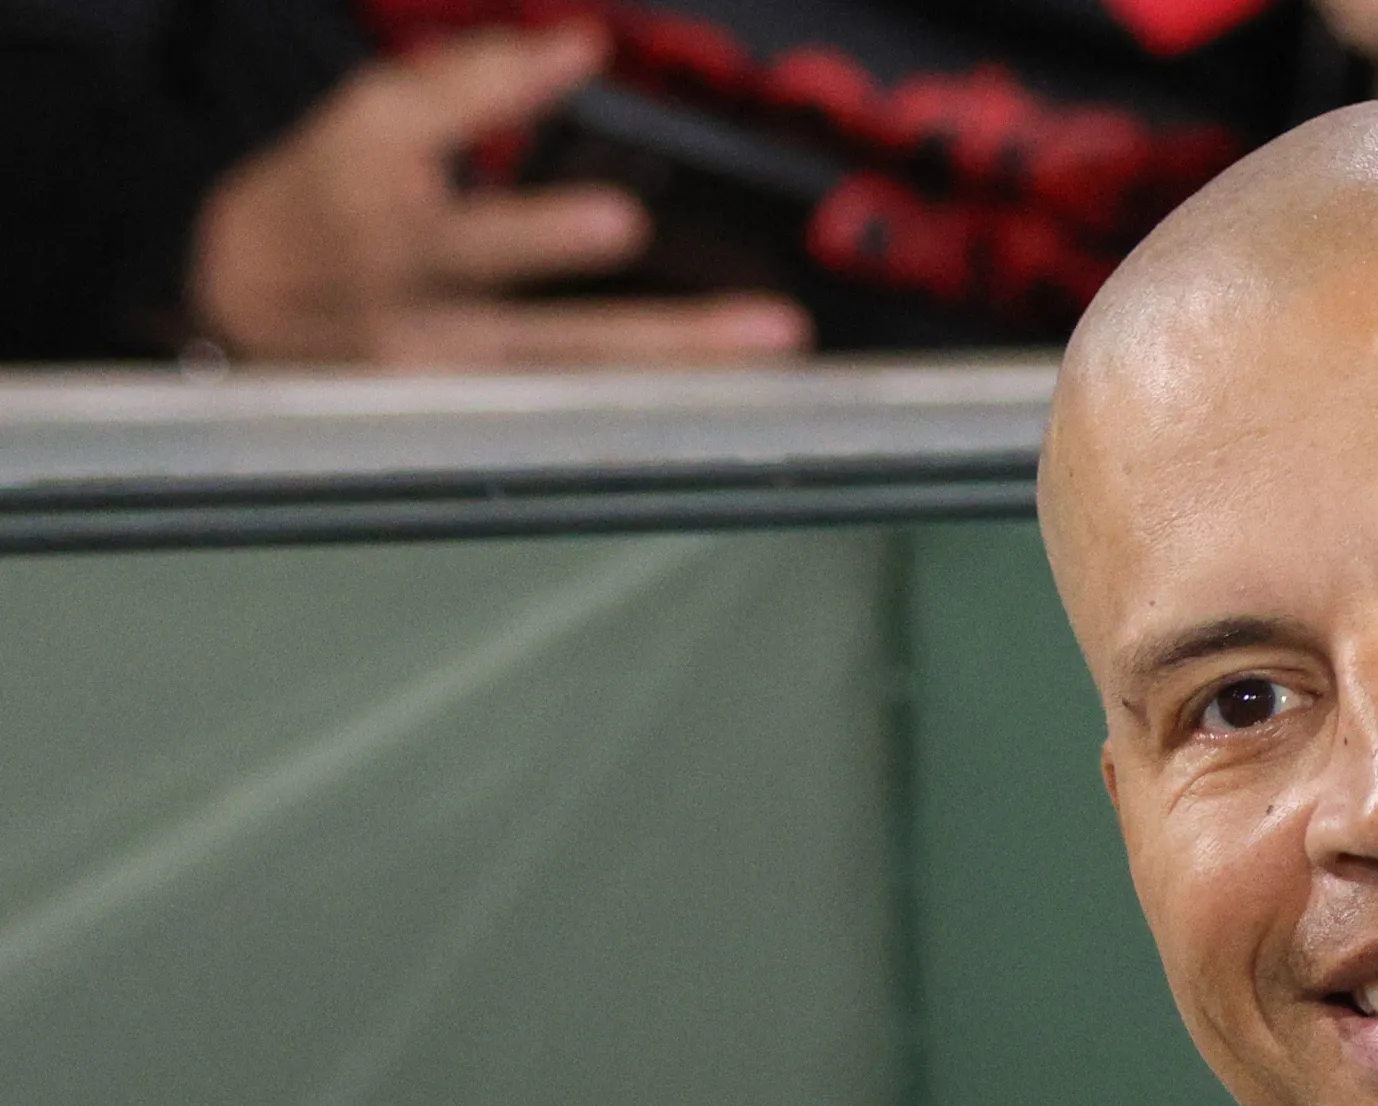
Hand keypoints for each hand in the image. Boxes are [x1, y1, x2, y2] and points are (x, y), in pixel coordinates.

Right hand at [188, 24, 811, 367]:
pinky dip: (660, 407)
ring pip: (553, 360)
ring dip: (666, 352)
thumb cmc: (330, 199)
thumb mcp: (372, 121)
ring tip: (768, 334)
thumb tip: (583, 45)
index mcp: (357, 178)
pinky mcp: (467, 423)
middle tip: (619, 218)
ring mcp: (426, 362)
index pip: (413, 121)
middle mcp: (386, 276)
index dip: (484, 91)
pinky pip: (576, 413)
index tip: (574, 52)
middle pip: (469, 252)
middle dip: (541, 237)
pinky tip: (744, 396)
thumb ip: (473, 81)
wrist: (245, 311)